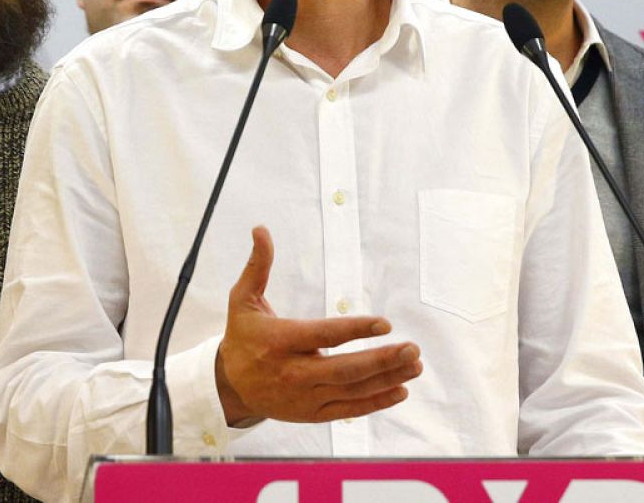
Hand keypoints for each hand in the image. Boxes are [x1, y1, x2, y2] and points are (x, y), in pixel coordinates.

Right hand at [215, 226, 422, 425]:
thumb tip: (261, 230)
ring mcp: (305, 396)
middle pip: (345, 369)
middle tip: (412, 348)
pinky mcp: (312, 413)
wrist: (229, 386)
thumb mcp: (242, 300)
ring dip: (387, 379)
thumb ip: (257, 266)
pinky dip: (375, 402)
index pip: (324, 335)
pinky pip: (349, 410)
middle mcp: (294, 372)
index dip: (355, 330)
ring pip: (352, 390)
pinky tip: (399, 390)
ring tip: (414, 365)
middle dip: (382, 360)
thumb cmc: (242, 337)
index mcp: (280, 341)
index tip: (385, 324)